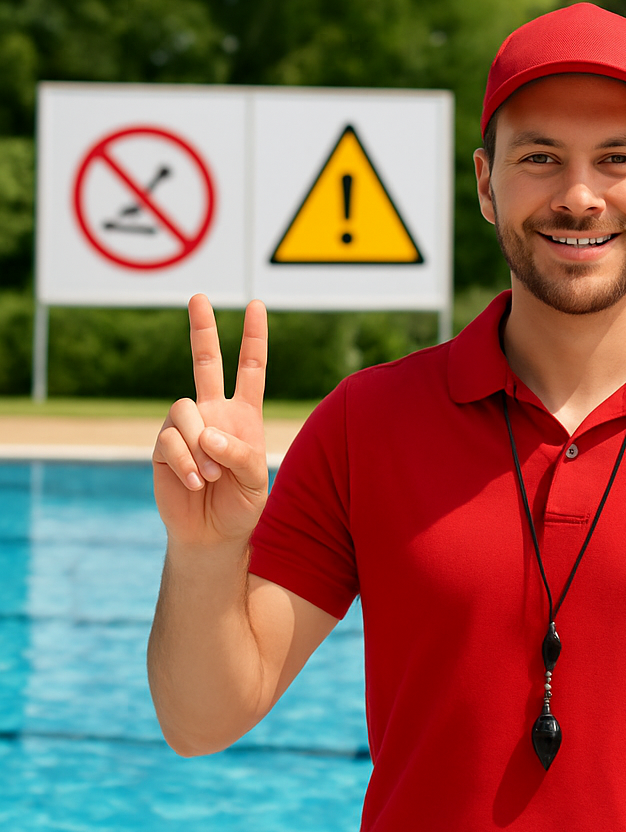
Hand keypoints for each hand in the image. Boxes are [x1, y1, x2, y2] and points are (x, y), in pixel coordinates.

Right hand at [153, 294, 268, 546]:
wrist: (214, 534)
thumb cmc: (242, 505)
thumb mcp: (256, 481)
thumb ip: (240, 454)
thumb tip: (207, 435)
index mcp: (243, 415)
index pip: (250, 369)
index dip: (254, 339)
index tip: (257, 306)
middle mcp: (213, 413)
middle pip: (205, 363)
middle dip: (202, 330)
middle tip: (200, 297)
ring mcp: (186, 428)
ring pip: (184, 410)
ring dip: (199, 444)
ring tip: (211, 475)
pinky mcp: (162, 447)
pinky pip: (170, 441)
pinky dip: (185, 462)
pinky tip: (196, 482)